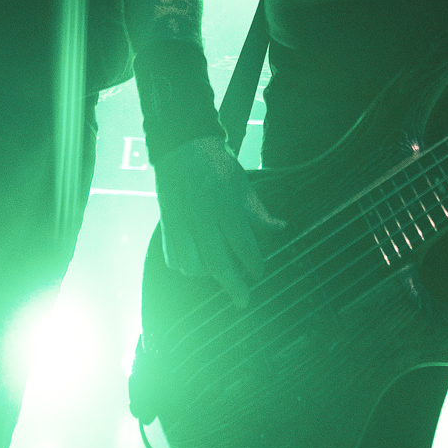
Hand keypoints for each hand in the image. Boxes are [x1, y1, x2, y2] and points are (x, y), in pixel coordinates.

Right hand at [153, 135, 284, 306]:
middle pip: (217, 261)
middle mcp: (200, 215)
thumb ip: (259, 211)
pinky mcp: (166, 224)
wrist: (182, 148)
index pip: (242, 243)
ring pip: (191, 264)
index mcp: (224, 203)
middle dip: (233, 285)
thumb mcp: (244, 183)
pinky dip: (185, 266)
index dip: (253, 263)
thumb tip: (281, 229)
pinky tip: (198, 264)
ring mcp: (180, 222)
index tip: (260, 272)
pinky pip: (173, 258)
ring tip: (220, 273)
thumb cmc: (217, 166)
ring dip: (207, 274)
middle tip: (243, 300)